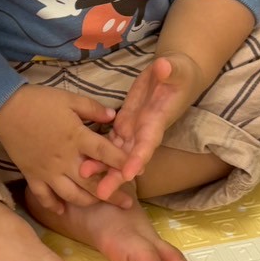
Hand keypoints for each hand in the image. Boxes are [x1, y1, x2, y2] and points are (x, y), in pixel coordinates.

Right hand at [0, 85, 132, 212]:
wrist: (4, 108)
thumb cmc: (39, 101)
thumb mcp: (70, 99)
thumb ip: (93, 109)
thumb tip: (114, 117)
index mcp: (77, 138)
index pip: (107, 154)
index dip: (124, 163)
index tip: (138, 171)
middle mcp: (65, 160)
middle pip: (93, 184)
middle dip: (113, 195)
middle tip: (127, 203)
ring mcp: (48, 171)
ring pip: (72, 195)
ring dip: (88, 202)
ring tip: (98, 203)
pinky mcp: (33, 175)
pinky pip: (44, 197)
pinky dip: (54, 206)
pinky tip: (63, 211)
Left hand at [88, 53, 207, 202]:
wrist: (174, 75)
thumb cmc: (178, 72)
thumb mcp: (176, 69)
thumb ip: (169, 70)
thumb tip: (164, 66)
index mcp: (157, 121)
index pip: (147, 143)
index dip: (138, 159)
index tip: (128, 174)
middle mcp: (144, 131)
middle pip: (129, 158)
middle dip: (115, 176)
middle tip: (100, 194)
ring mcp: (133, 129)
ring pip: (116, 153)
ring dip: (101, 167)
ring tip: (82, 178)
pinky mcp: (123, 123)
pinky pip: (109, 142)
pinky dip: (97, 152)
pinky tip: (81, 162)